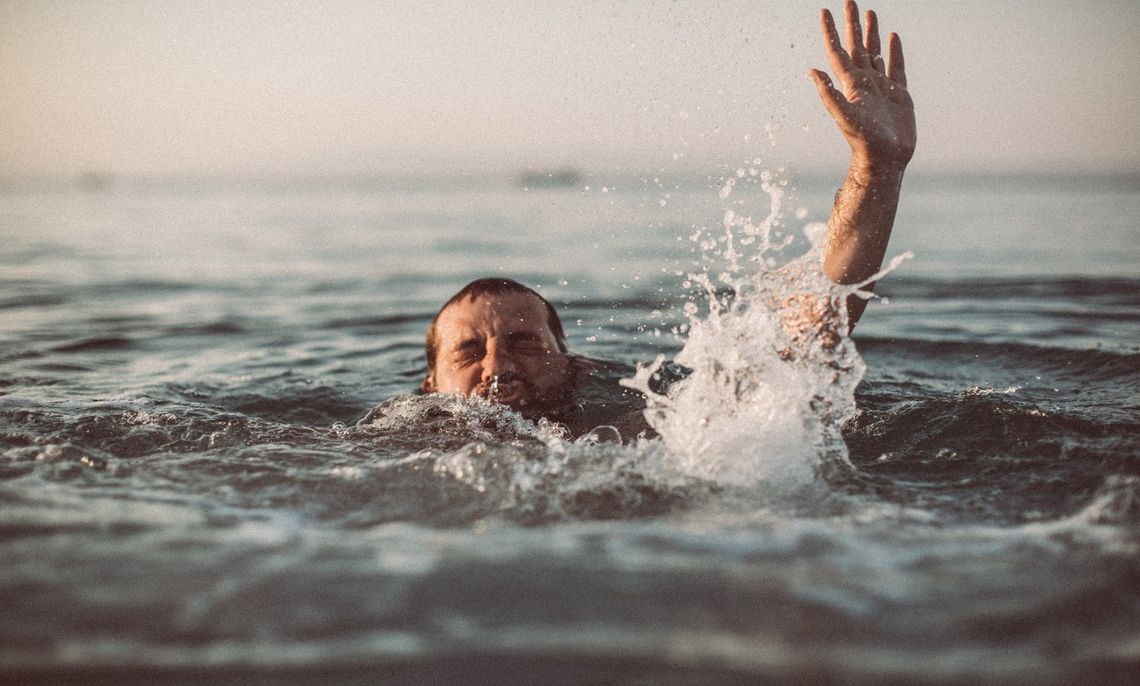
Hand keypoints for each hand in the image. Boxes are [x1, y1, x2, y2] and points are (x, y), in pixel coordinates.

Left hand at [809, 0, 915, 170]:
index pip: (838, 52)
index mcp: (850, 85)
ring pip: (875, 53)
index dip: (830, 32)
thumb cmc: (864, 141)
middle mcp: (864, 83)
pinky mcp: (898, 94)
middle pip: (856, 46)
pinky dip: (893, 51)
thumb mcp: (845, 116)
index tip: (825, 11)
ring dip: (871, 33)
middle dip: (852, 24)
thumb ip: (829, 94)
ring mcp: (881, 87)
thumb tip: (811, 71)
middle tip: (849, 1)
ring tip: (869, 13)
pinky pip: (896, 66)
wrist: (885, 159)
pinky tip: (892, 38)